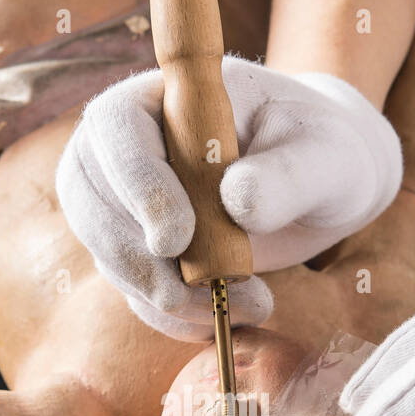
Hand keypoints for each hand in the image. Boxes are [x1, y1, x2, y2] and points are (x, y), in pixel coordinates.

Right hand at [56, 56, 401, 339]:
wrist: (321, 186)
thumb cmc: (321, 151)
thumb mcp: (323, 156)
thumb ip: (287, 175)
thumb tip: (237, 200)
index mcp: (165, 97)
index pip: (116, 125)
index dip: (135, 183)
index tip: (177, 239)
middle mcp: (129, 147)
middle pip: (91, 198)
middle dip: (138, 258)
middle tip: (201, 294)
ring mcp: (125, 203)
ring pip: (109, 254)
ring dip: (166, 295)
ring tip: (249, 305)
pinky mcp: (139, 253)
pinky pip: (137, 293)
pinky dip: (178, 318)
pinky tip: (228, 317)